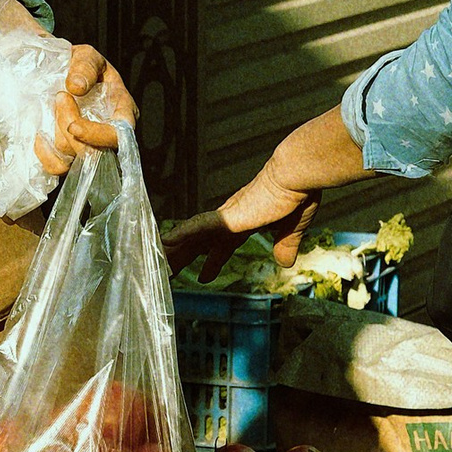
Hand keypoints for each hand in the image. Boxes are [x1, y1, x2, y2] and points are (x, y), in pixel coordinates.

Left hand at [36, 43, 134, 179]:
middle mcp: (107, 133)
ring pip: (73, 159)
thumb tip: (76, 86)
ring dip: (55, 135)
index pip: (119, 135)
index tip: (73, 125)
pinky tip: (39, 133)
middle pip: (94, 151)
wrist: (58, 72)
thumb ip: (86, 66)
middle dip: (69, 128)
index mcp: (121, 111)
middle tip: (59, 97)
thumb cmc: (79, 66)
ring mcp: (87, 146)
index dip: (97, 135)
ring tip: (51, 106)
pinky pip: (56, 166)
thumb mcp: (87, 56)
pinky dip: (44, 153)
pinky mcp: (68, 155)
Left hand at [163, 158, 320, 280]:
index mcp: (246, 221)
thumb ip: (285, 245)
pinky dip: (180, 235)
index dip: (212, 262)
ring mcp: (226, 217)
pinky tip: (164, 243)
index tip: (203, 277)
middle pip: (199, 243)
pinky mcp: (227, 216)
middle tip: (165, 274)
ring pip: (191, 237)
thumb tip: (285, 263)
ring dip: (174, 251)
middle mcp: (231, 219)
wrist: (296, 175)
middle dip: (183, 258)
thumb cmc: (297, 194)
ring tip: (154, 262)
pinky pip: (197, 227)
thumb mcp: (292, 229)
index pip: (223, 246)